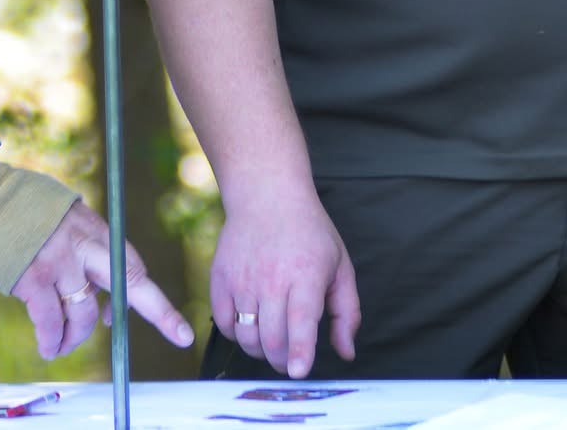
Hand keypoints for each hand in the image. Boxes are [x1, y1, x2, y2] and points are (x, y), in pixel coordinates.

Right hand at [10, 201, 194, 359]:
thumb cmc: (15, 211)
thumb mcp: (59, 218)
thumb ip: (81, 248)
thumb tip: (93, 297)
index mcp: (93, 227)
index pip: (129, 262)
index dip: (139, 294)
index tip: (144, 315)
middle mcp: (83, 243)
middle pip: (130, 282)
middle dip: (159, 310)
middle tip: (179, 334)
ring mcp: (60, 261)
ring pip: (84, 313)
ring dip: (74, 338)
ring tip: (60, 348)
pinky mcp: (33, 278)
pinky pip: (51, 321)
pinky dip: (51, 339)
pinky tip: (48, 347)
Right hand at [208, 179, 359, 378]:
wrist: (266, 195)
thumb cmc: (309, 233)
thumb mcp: (340, 266)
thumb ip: (346, 313)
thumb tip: (346, 353)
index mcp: (306, 274)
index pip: (301, 321)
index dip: (299, 351)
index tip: (298, 373)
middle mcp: (272, 278)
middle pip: (271, 338)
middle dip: (281, 361)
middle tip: (287, 363)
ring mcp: (242, 278)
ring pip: (246, 335)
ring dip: (259, 351)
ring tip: (270, 345)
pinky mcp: (220, 277)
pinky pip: (224, 322)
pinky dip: (236, 334)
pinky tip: (249, 326)